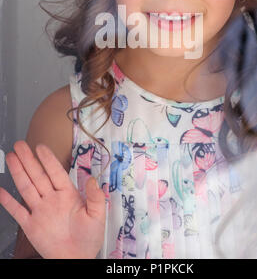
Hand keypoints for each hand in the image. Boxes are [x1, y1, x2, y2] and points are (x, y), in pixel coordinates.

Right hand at [0, 140, 105, 258]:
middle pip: (38, 175)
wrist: (77, 259)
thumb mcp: (97, 215)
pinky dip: (9, 202)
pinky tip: (2, 191)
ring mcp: (40, 211)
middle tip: (20, 145)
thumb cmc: (89, 238)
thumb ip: (95, 197)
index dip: (48, 160)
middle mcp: (52, 199)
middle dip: (29, 160)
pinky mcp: (31, 225)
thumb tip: (93, 178)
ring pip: (27, 187)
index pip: (56, 172)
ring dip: (18, 172)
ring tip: (11, 157)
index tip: (41, 147)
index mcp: (68, 194)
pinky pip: (18, 211)